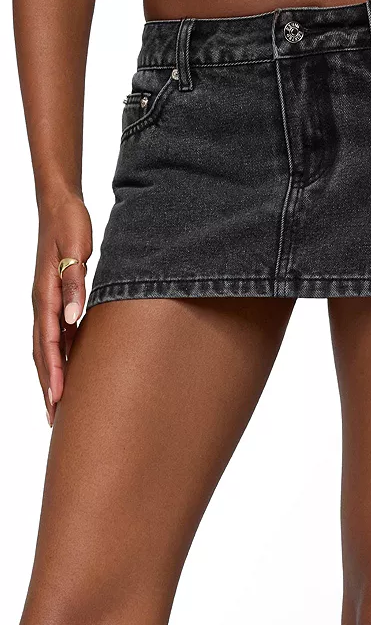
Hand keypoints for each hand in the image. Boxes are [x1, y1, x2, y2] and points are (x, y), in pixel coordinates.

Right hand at [32, 194, 91, 426]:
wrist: (59, 206)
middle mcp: (41, 302)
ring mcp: (46, 301)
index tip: (59, 398)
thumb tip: (71, 317)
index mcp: (45, 294)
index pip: (48, 341)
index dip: (54, 371)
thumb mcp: (76, 249)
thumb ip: (74, 282)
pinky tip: (69, 368)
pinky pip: (54, 334)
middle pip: (40, 352)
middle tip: (55, 418)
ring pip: (45, 346)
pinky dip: (58, 355)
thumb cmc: (70, 225)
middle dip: (48, 384)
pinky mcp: (54, 297)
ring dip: (51, 374)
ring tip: (59, 403)